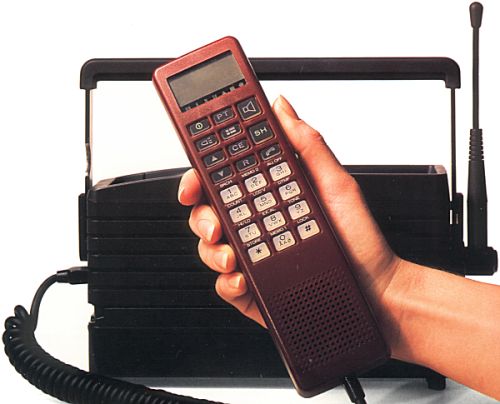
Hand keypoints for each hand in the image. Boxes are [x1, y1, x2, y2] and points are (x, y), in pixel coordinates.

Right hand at [178, 95, 401, 330]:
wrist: (376, 289)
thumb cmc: (358, 238)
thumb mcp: (335, 183)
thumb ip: (307, 144)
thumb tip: (282, 108)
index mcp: (270, 196)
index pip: (225, 180)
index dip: (203, 176)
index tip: (197, 178)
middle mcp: (257, 224)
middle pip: (209, 213)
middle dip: (201, 217)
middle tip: (215, 223)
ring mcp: (254, 256)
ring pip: (211, 249)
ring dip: (212, 251)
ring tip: (233, 256)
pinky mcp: (255, 288)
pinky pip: (226, 285)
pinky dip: (227, 283)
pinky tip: (242, 279)